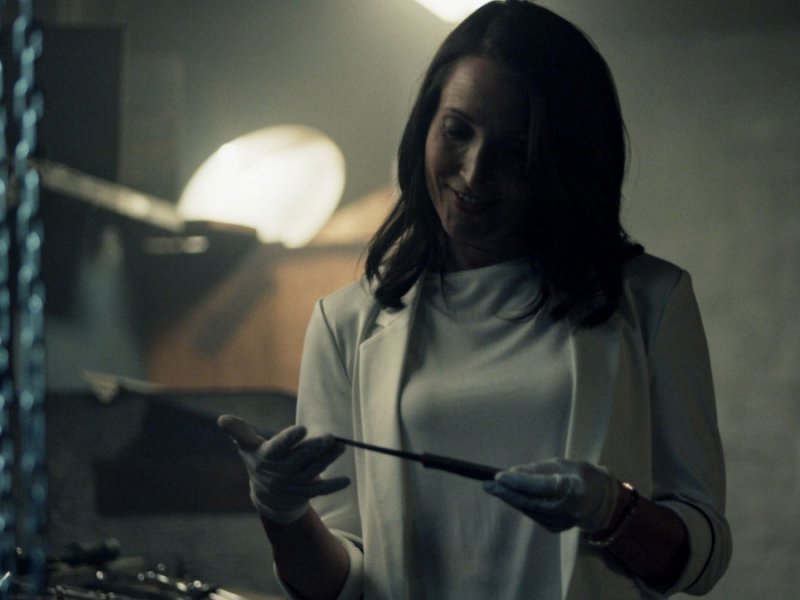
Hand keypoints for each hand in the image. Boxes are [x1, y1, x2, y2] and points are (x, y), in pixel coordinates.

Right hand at [218, 415, 349, 523]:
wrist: (268, 497)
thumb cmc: (260, 461)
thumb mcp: (248, 447)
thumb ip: (240, 432)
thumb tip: (221, 419)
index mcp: (266, 458)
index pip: (278, 448)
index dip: (289, 439)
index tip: (302, 428)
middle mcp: (280, 473)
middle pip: (299, 460)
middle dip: (314, 449)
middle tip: (330, 436)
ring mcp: (293, 484)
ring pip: (312, 471)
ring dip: (328, 460)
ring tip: (341, 446)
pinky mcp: (306, 493)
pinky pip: (320, 491)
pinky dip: (333, 486)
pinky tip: (346, 480)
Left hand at [483, 458, 620, 533]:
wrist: (600, 501)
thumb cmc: (579, 475)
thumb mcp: (561, 464)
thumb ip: (537, 470)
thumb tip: (511, 473)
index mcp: (573, 489)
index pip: (542, 486)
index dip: (519, 482)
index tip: (499, 475)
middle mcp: (568, 510)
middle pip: (531, 502)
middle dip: (507, 493)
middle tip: (488, 484)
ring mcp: (561, 523)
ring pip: (529, 510)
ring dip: (510, 498)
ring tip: (493, 486)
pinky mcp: (554, 529)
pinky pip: (532, 514)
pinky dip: (520, 504)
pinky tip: (509, 495)